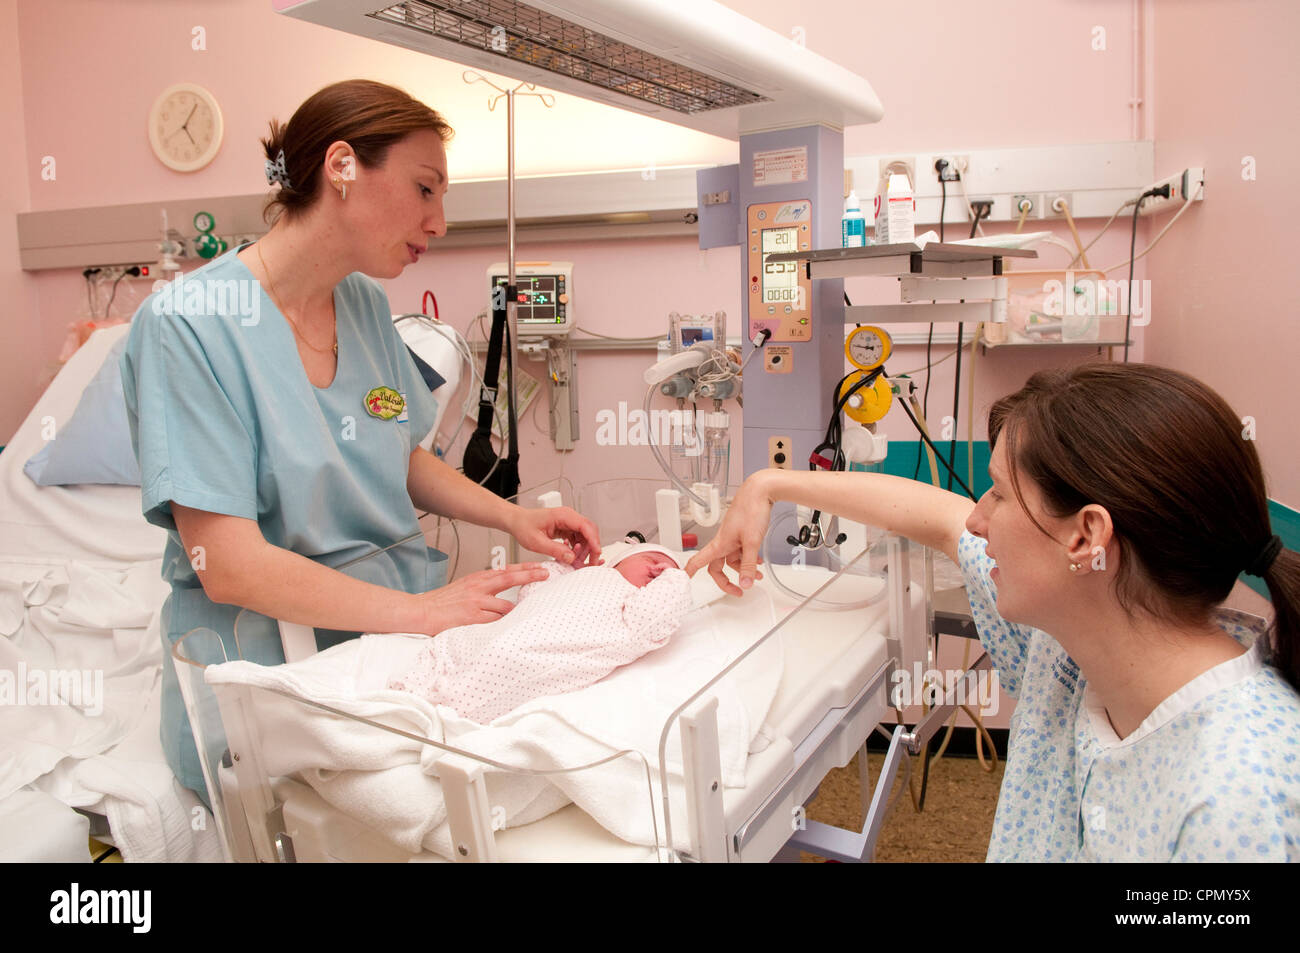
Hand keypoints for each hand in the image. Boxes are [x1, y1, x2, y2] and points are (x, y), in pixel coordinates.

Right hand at [410, 563, 547, 633]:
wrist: (421, 611)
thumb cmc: (443, 602)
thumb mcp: (464, 588)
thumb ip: (484, 588)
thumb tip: (503, 594)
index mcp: (477, 579)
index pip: (506, 570)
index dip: (524, 568)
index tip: (540, 567)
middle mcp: (478, 587)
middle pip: (509, 578)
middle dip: (530, 576)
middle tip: (546, 574)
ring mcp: (476, 602)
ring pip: (506, 605)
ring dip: (517, 610)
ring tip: (528, 614)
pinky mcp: (472, 617)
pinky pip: (495, 621)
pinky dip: (504, 624)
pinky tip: (511, 627)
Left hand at [508, 506, 601, 566]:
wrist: (516, 521)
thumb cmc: (523, 526)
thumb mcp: (536, 542)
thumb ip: (554, 550)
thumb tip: (571, 557)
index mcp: (562, 515)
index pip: (585, 526)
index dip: (594, 540)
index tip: (597, 553)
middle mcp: (568, 517)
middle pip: (590, 531)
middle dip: (592, 547)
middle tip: (591, 562)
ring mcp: (568, 522)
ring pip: (586, 536)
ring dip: (585, 550)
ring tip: (577, 561)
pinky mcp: (566, 528)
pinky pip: (578, 539)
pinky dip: (578, 549)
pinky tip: (571, 555)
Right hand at [683, 473, 770, 595]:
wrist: (760, 490)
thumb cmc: (751, 510)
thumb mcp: (752, 541)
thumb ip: (748, 564)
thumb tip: (745, 583)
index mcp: (720, 543)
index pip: (699, 561)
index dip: (689, 572)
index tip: (683, 581)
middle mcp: (724, 541)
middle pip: (718, 566)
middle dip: (727, 580)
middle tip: (738, 591)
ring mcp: (733, 537)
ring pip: (733, 559)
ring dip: (744, 569)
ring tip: (757, 575)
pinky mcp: (742, 533)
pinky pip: (742, 551)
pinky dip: (749, 558)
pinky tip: (758, 561)